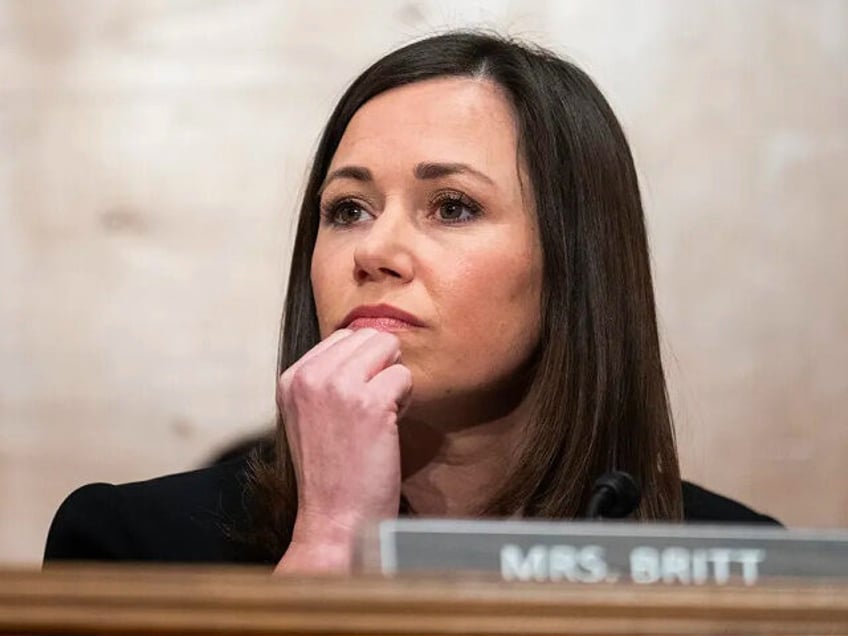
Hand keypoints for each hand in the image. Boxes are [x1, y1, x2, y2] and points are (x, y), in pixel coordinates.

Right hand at [274, 328, 411, 572]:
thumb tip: (367, 342)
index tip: (355, 402)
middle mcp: (310, 376)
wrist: (336, 520)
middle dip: (381, 367)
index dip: (362, 364)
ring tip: (380, 418)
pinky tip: (388, 429)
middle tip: (372, 409)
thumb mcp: (309, 416)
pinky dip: (406, 401)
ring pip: (389, 349)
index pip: (343, 336)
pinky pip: (405, 377)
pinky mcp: (370, 403)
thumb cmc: (332, 472)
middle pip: (369, 336)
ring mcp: (339, 387)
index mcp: (292, 378)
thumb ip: (327, 378)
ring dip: (394, 382)